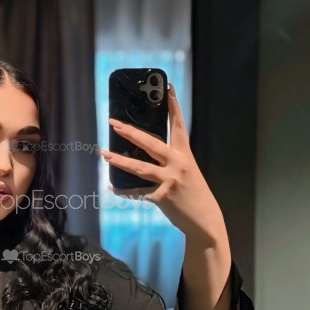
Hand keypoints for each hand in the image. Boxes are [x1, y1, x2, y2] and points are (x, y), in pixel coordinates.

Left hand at [100, 83, 227, 241]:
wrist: (205, 221)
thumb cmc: (194, 194)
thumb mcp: (187, 172)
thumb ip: (171, 161)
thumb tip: (146, 154)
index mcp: (185, 155)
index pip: (178, 126)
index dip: (173, 107)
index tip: (168, 88)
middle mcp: (178, 164)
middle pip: (150, 143)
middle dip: (130, 132)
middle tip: (114, 123)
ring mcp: (169, 180)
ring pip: (139, 167)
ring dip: (120, 160)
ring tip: (105, 153)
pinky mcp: (161, 197)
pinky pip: (137, 192)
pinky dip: (123, 190)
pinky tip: (112, 186)